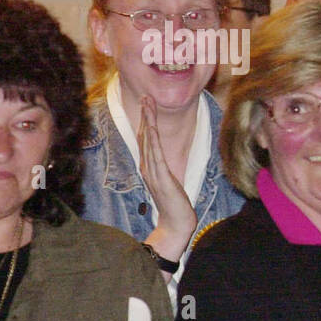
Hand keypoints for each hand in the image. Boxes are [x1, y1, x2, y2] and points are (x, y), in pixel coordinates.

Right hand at [138, 97, 195, 262]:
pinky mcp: (162, 178)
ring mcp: (153, 172)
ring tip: (147, 105)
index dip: (146, 121)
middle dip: (145, 116)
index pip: (147, 139)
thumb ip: (163, 169)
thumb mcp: (169, 181)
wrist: (175, 223)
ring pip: (149, 142)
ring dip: (148, 122)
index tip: (147, 104)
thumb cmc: (174, 204)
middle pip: (145, 136)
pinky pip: (156, 156)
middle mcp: (148, 167)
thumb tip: (163, 159)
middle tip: (145, 97)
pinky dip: (153, 141)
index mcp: (150, 167)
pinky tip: (152, 128)